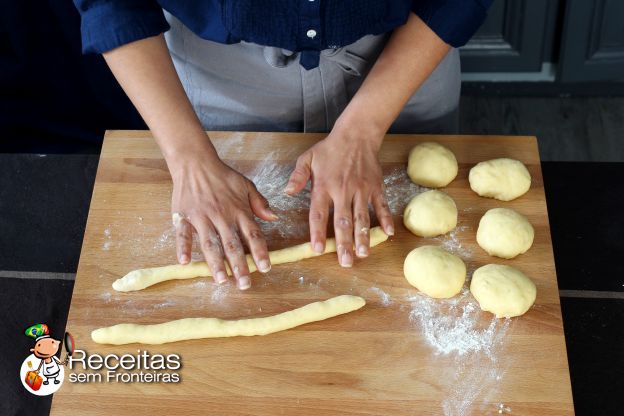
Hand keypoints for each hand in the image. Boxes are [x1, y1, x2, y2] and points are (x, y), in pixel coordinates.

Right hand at [169, 152, 276, 289]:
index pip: (252, 234)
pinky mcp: (184, 216)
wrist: (195, 162)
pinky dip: (183, 248)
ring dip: (216, 263)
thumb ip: (259, 203)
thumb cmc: (222, 175)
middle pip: (232, 244)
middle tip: (245, 284)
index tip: (265, 268)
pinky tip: (185, 262)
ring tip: (222, 280)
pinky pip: (183, 234)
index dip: (260, 252)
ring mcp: (201, 217)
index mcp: (238, 210)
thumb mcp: (246, 185)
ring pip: (210, 243)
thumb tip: (274, 218)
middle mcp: (221, 215)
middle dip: (239, 265)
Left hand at [284, 126, 393, 266]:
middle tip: (345, 262)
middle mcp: (343, 190)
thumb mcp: (308, 158)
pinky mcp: (376, 187)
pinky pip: (381, 206)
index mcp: (324, 186)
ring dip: (363, 237)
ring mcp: (361, 190)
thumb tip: (287, 192)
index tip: (317, 249)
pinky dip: (385, 219)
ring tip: (363, 254)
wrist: (357, 134)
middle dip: (344, 243)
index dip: (318, 232)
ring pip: (362, 217)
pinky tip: (387, 234)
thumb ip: (297, 176)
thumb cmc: (330, 149)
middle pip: (343, 221)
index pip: (319, 213)